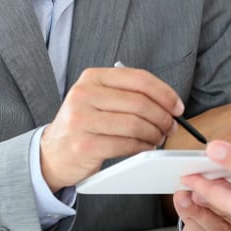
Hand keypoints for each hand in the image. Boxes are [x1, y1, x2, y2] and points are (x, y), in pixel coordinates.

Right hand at [39, 66, 181, 190]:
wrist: (52, 153)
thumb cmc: (84, 125)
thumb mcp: (99, 99)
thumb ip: (128, 94)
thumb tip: (169, 103)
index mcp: (92, 77)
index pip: (139, 79)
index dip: (165, 93)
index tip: (177, 106)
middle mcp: (84, 94)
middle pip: (140, 103)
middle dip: (163, 117)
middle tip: (171, 127)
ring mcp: (81, 120)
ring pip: (135, 124)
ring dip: (155, 134)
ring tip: (158, 138)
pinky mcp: (84, 145)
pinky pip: (125, 144)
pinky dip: (142, 147)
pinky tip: (145, 148)